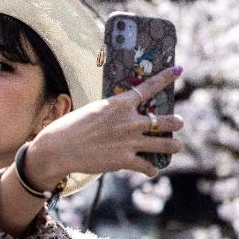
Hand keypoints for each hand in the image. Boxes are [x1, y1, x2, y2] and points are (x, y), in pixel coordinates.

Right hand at [28, 65, 184, 183]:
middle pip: (166, 120)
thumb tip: (128, 115)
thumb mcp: (96, 110)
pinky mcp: (125, 160)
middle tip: (179, 123)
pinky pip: (148, 166)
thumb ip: (115, 112)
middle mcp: (130, 121)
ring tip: (175, 146)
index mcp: (121, 104)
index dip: (166, 77)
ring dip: (173, 145)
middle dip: (177, 122)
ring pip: (166, 144)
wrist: (60, 148)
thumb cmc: (73, 126)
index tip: (178, 69)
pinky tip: (151, 169)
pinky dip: (151, 169)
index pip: (149, 87)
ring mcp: (130, 141)